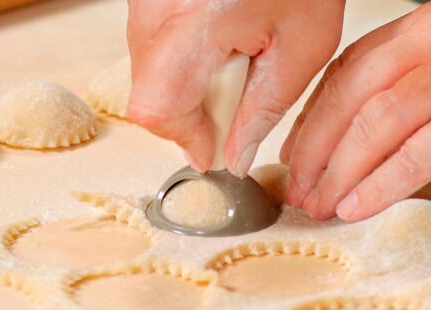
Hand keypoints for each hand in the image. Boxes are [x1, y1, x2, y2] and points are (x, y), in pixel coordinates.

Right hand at [126, 0, 344, 175]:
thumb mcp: (302, 46)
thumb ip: (263, 110)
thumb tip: (235, 156)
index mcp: (193, 25)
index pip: (157, 110)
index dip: (185, 138)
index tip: (214, 149)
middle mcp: (154, 13)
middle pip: (149, 98)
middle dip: (189, 115)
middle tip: (232, 94)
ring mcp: (143, 3)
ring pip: (148, 76)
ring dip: (186, 87)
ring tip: (229, 58)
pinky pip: (152, 50)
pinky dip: (182, 62)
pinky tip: (216, 39)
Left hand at [282, 3, 430, 221]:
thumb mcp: (428, 69)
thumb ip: (385, 91)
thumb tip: (317, 140)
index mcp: (421, 30)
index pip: (346, 72)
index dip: (311, 118)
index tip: (289, 155)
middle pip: (353, 96)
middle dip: (316, 150)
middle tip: (298, 191)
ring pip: (379, 121)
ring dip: (340, 171)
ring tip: (319, 205)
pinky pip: (422, 149)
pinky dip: (384, 181)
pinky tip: (356, 206)